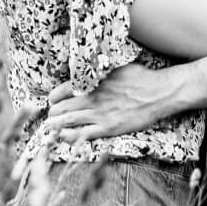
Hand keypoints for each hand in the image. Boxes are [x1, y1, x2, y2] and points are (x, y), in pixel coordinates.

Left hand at [38, 62, 174, 142]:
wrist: (158, 92)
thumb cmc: (139, 78)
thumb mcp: (115, 67)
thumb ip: (99, 71)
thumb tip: (89, 71)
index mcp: (92, 81)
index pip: (62, 90)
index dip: (53, 98)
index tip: (52, 102)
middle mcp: (92, 97)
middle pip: (62, 108)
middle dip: (52, 115)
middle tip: (49, 119)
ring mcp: (99, 113)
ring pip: (67, 121)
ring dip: (55, 127)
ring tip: (49, 130)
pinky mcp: (108, 127)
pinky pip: (83, 135)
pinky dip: (70, 137)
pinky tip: (63, 138)